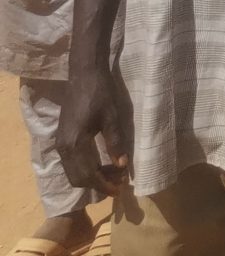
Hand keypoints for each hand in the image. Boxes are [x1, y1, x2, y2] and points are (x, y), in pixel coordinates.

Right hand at [55, 64, 130, 196]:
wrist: (84, 75)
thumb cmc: (100, 94)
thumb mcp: (112, 118)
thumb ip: (115, 143)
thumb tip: (122, 165)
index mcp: (74, 144)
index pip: (87, 176)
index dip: (103, 185)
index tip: (119, 190)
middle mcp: (64, 147)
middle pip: (78, 178)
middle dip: (98, 183)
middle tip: (120, 181)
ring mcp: (61, 143)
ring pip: (74, 171)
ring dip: (93, 176)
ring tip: (116, 172)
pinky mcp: (63, 138)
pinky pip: (72, 162)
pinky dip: (87, 167)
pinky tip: (104, 162)